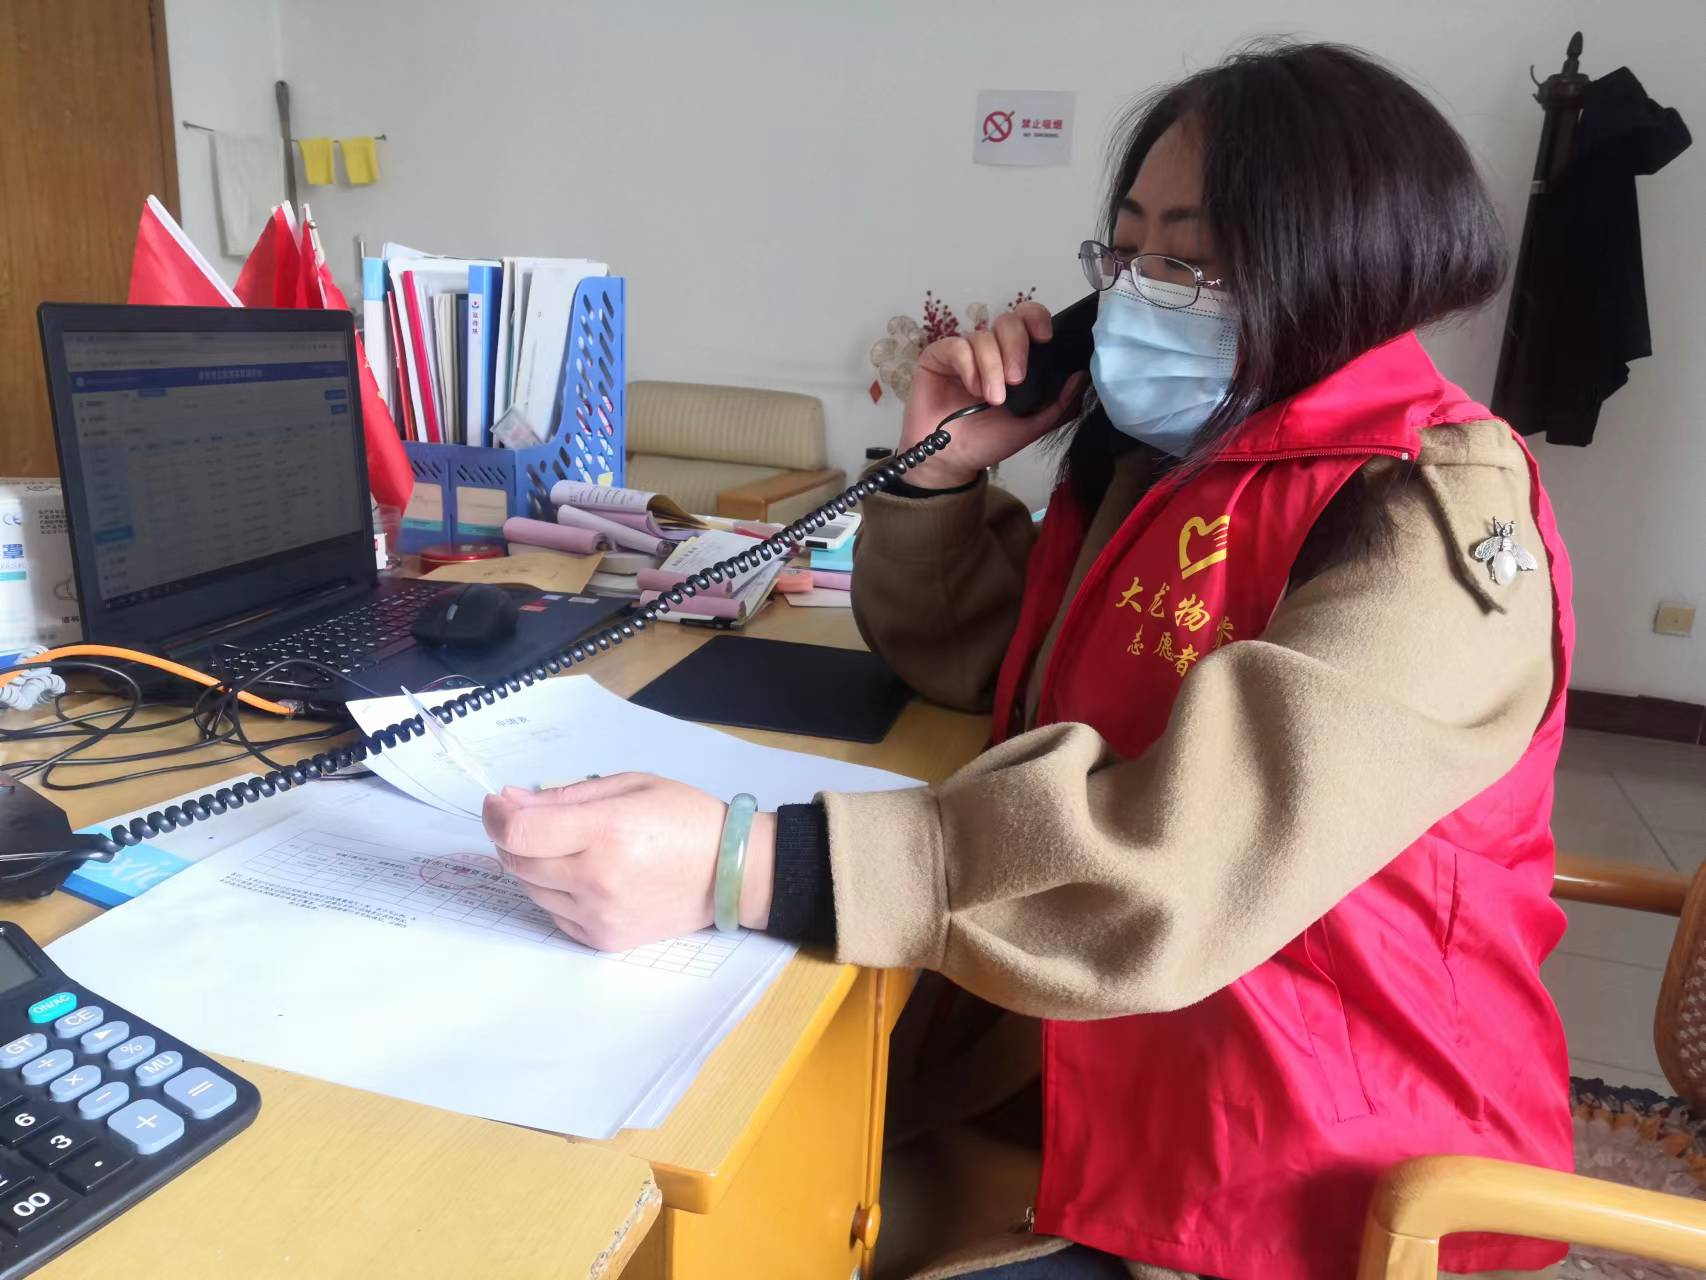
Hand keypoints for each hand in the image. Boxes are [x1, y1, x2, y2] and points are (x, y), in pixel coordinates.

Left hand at [482, 774, 776, 951]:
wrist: (731, 872)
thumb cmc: (684, 818)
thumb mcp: (629, 786)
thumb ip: (564, 795)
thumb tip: (509, 801)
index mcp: (607, 830)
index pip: (519, 831)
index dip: (496, 815)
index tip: (497, 804)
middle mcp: (598, 878)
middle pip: (517, 861)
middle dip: (514, 837)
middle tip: (536, 822)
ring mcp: (600, 914)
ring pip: (531, 890)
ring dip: (535, 866)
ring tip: (572, 849)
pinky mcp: (604, 939)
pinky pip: (554, 915)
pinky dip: (557, 893)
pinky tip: (587, 876)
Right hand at [897, 300, 1088, 489]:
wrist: (953, 462)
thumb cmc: (989, 441)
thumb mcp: (1032, 425)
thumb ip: (1059, 403)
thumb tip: (1082, 375)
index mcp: (1014, 357)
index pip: (1028, 320)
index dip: (1037, 319)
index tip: (1045, 339)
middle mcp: (990, 349)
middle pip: (1008, 321)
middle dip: (1016, 347)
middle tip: (1017, 380)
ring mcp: (963, 352)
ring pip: (983, 336)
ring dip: (992, 367)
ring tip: (992, 399)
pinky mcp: (938, 357)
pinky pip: (957, 346)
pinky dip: (969, 366)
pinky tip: (973, 389)